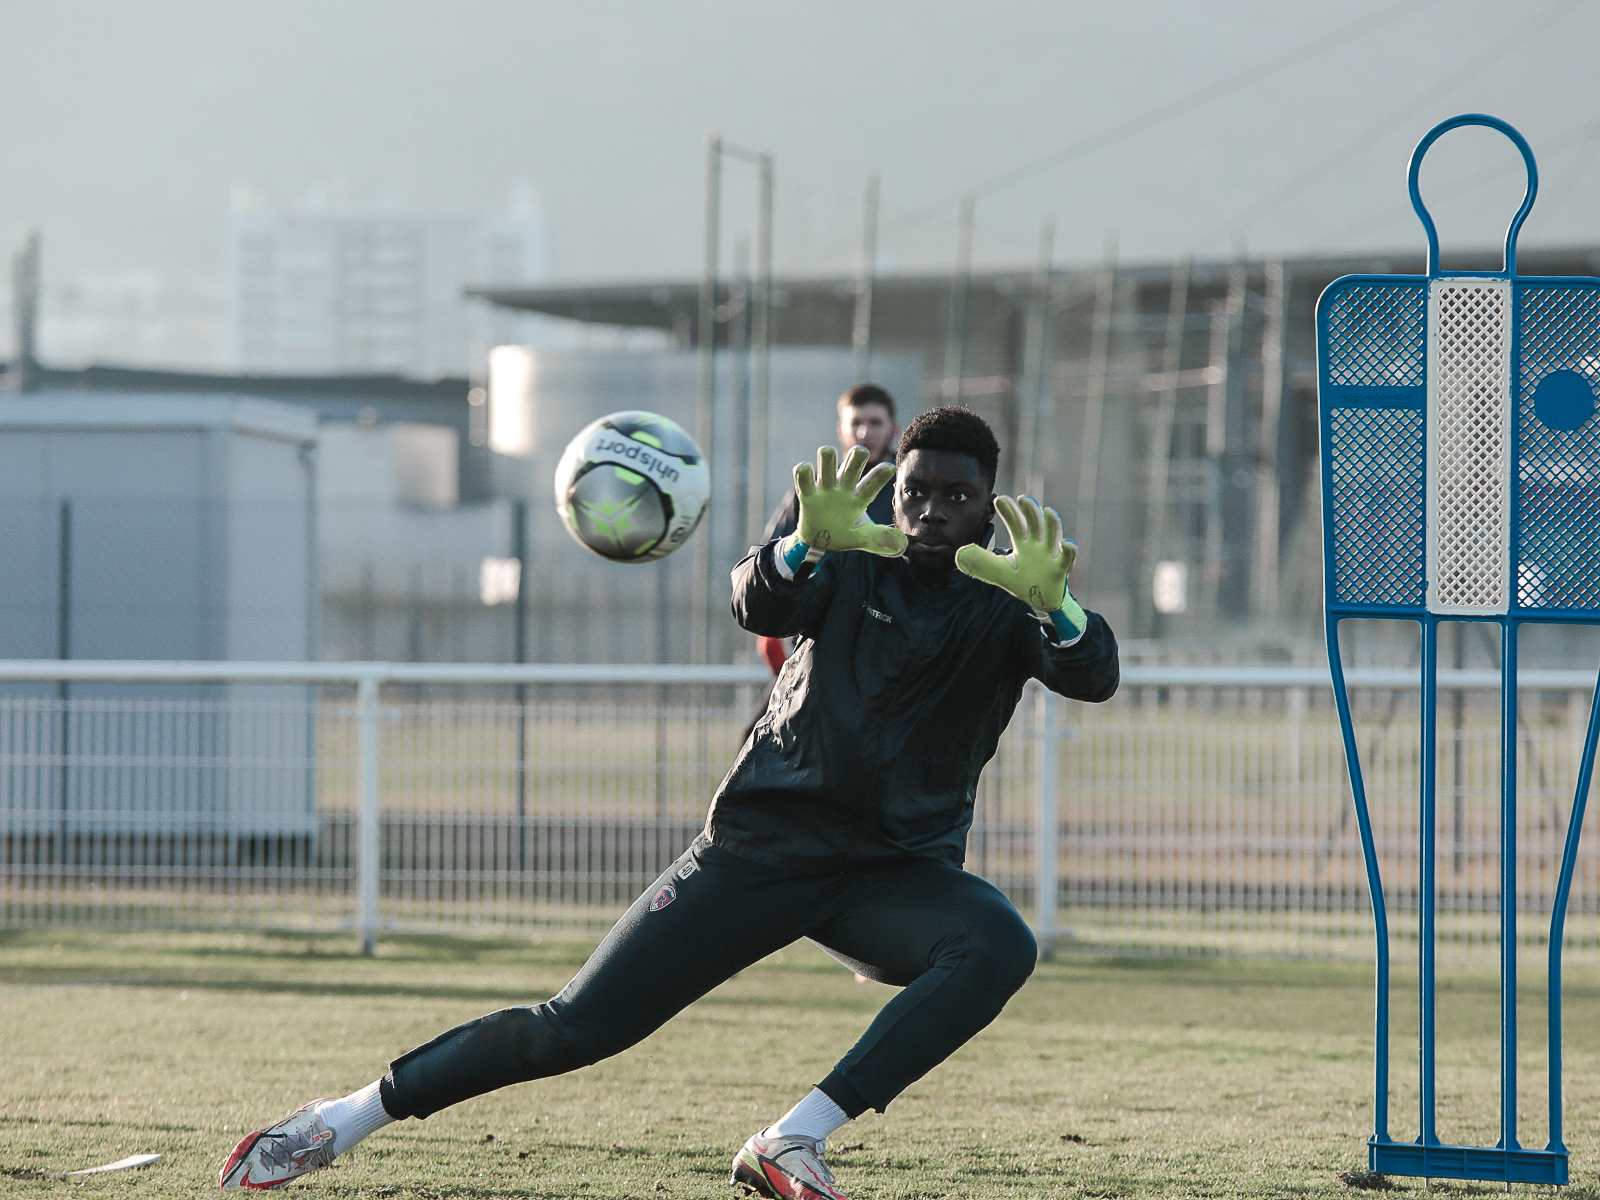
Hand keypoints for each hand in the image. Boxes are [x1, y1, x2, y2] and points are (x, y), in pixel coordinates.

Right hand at [791, 445, 905, 556]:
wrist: (819, 543)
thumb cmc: (844, 534)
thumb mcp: (861, 538)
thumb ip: (878, 539)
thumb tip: (901, 545)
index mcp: (858, 499)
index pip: (871, 486)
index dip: (879, 477)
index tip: (890, 468)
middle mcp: (843, 489)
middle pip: (852, 466)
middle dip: (856, 457)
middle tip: (861, 451)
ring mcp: (825, 489)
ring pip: (827, 465)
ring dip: (827, 459)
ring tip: (827, 452)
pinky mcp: (807, 494)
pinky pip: (803, 478)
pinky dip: (803, 472)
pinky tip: (805, 468)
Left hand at [955, 495, 1086, 641]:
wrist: (1041, 601)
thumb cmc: (1022, 582)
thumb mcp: (999, 572)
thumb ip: (981, 562)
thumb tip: (958, 553)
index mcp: (1023, 544)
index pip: (1016, 524)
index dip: (1009, 512)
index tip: (998, 498)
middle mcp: (1038, 546)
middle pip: (1035, 525)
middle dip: (1030, 511)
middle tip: (1023, 498)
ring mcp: (1050, 556)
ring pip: (1053, 536)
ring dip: (1052, 523)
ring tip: (1048, 510)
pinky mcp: (1060, 569)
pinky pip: (1067, 558)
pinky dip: (1069, 550)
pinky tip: (1066, 543)